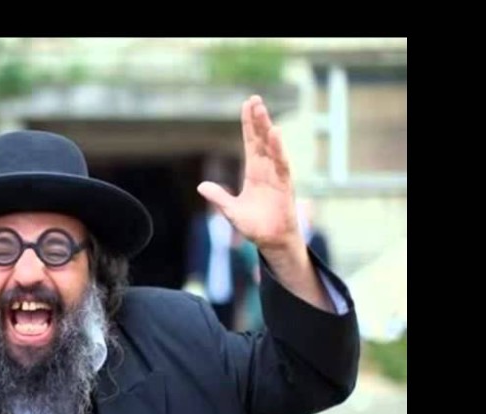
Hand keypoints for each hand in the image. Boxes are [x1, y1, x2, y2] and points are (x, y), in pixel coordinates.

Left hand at [197, 95, 299, 252]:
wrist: (271, 241)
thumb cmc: (254, 226)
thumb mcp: (230, 210)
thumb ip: (218, 197)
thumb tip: (201, 186)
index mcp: (253, 172)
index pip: (250, 143)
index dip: (248, 125)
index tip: (247, 105)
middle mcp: (266, 170)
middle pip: (261, 140)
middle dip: (258, 120)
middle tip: (255, 99)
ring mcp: (276, 175)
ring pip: (271, 147)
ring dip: (266, 128)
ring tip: (262, 110)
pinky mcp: (285, 185)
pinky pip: (281, 163)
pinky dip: (278, 149)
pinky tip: (274, 134)